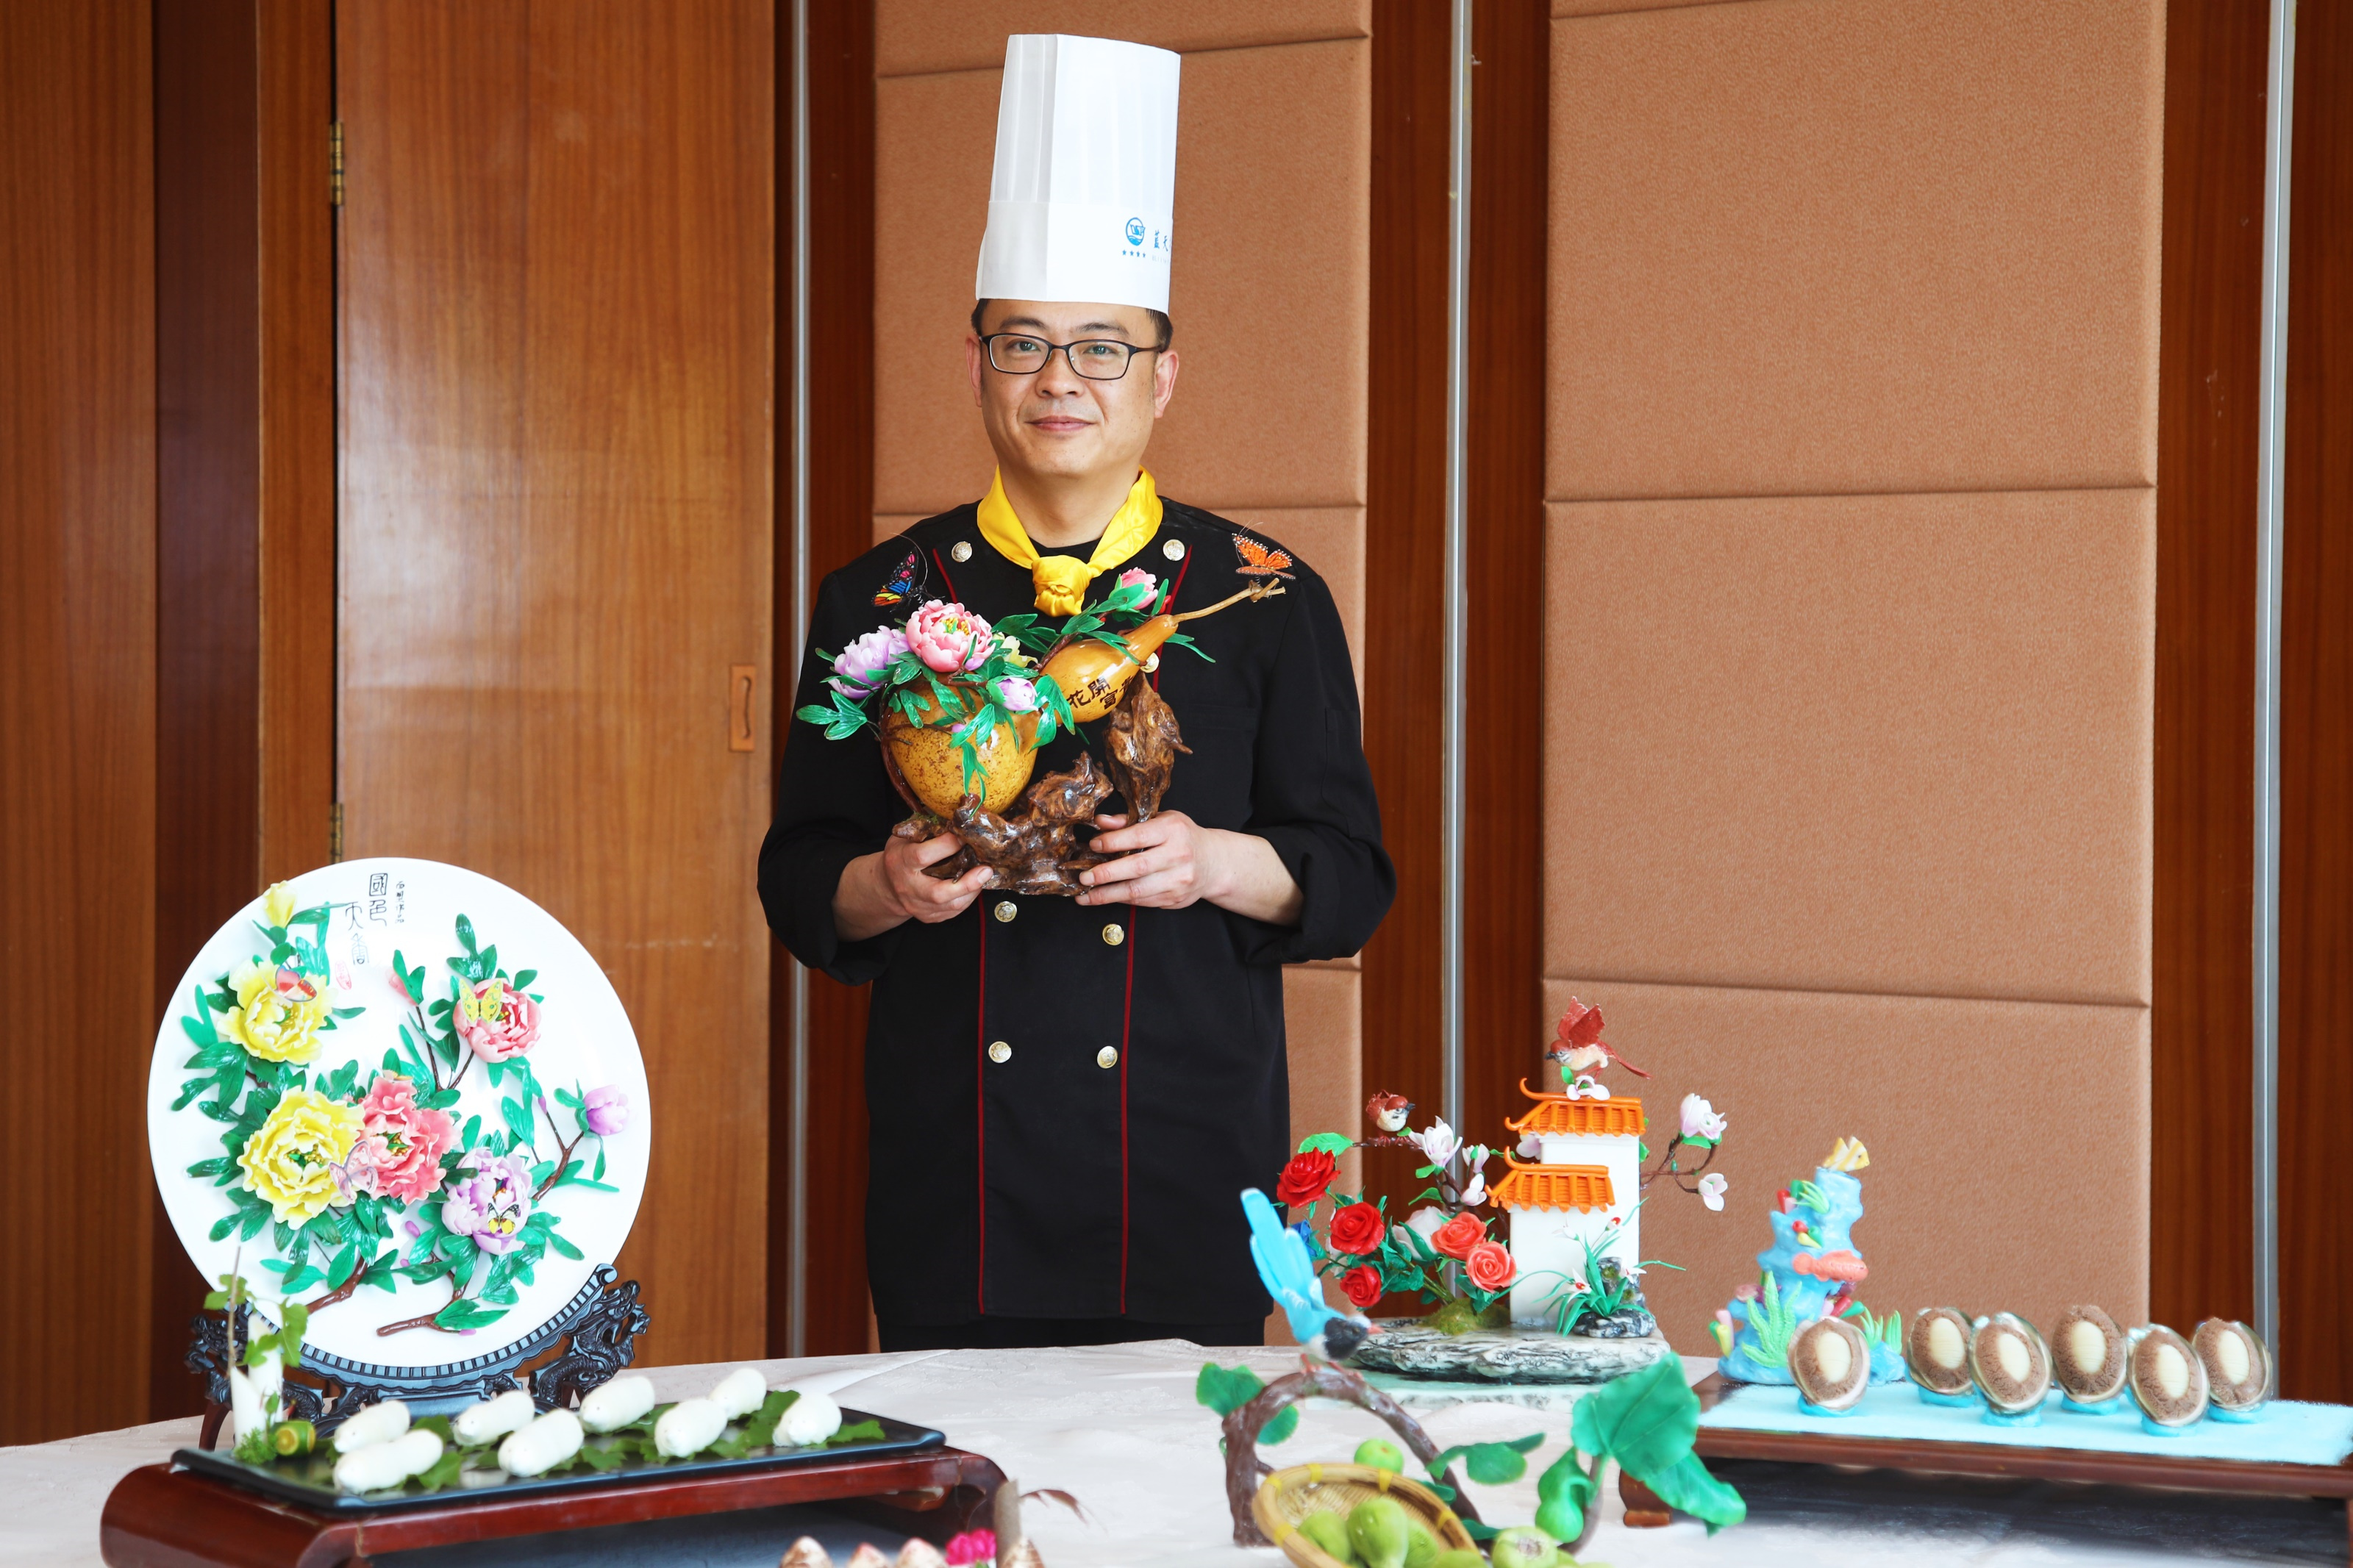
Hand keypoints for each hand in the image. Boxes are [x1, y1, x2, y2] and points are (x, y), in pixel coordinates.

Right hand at [834, 831, 989, 941]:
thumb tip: (955, 820)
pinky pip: (953, 912)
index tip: (964, 836)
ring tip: (984, 875)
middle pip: (938, 893)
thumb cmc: (900, 855)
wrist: (887, 886)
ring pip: (951, 906)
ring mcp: (918, 906)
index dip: (946, 846)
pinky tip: (974, 886)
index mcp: (900, 862)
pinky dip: (967, 898)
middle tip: (986, 870)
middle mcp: (908, 887)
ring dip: (972, 890)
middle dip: (967, 882)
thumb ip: (925, 831)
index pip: (923, 856)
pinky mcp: (928, 917)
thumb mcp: (904, 837)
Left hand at [1076, 811, 1217, 909]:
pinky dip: (1122, 900)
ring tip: (1086, 895)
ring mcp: (1178, 880)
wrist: (1213, 862)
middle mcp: (1178, 855)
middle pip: (1137, 867)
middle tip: (1084, 877)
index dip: (1113, 842)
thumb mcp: (1161, 820)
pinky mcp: (1175, 898)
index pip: (1138, 836)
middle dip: (1106, 874)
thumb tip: (1100, 822)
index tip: (1094, 845)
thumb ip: (1129, 822)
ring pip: (1138, 890)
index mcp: (1173, 830)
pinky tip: (1105, 898)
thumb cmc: (1182, 837)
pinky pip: (1143, 901)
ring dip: (1108, 894)